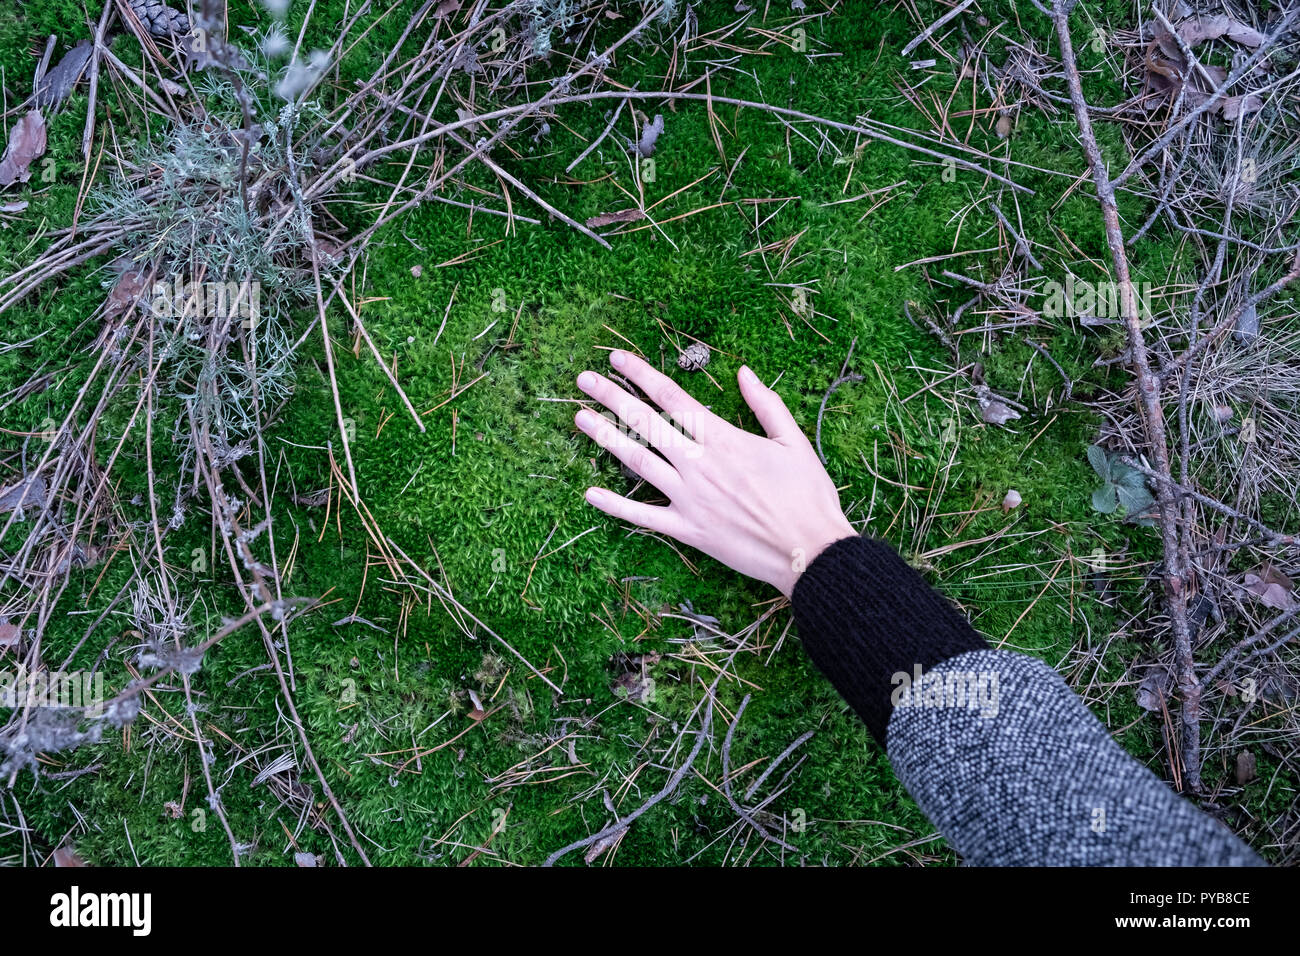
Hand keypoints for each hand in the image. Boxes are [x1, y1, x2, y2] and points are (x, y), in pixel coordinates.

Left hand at [574, 349, 855, 596]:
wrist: (810, 551)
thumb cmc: (807, 496)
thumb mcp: (793, 441)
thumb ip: (766, 404)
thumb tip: (743, 371)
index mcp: (724, 439)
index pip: (673, 398)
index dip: (642, 375)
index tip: (617, 359)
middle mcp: (699, 465)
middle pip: (646, 424)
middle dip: (612, 398)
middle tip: (584, 380)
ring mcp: (689, 499)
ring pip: (638, 462)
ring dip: (606, 439)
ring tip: (580, 419)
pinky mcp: (688, 530)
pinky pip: (644, 517)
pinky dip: (615, 506)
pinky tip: (590, 493)